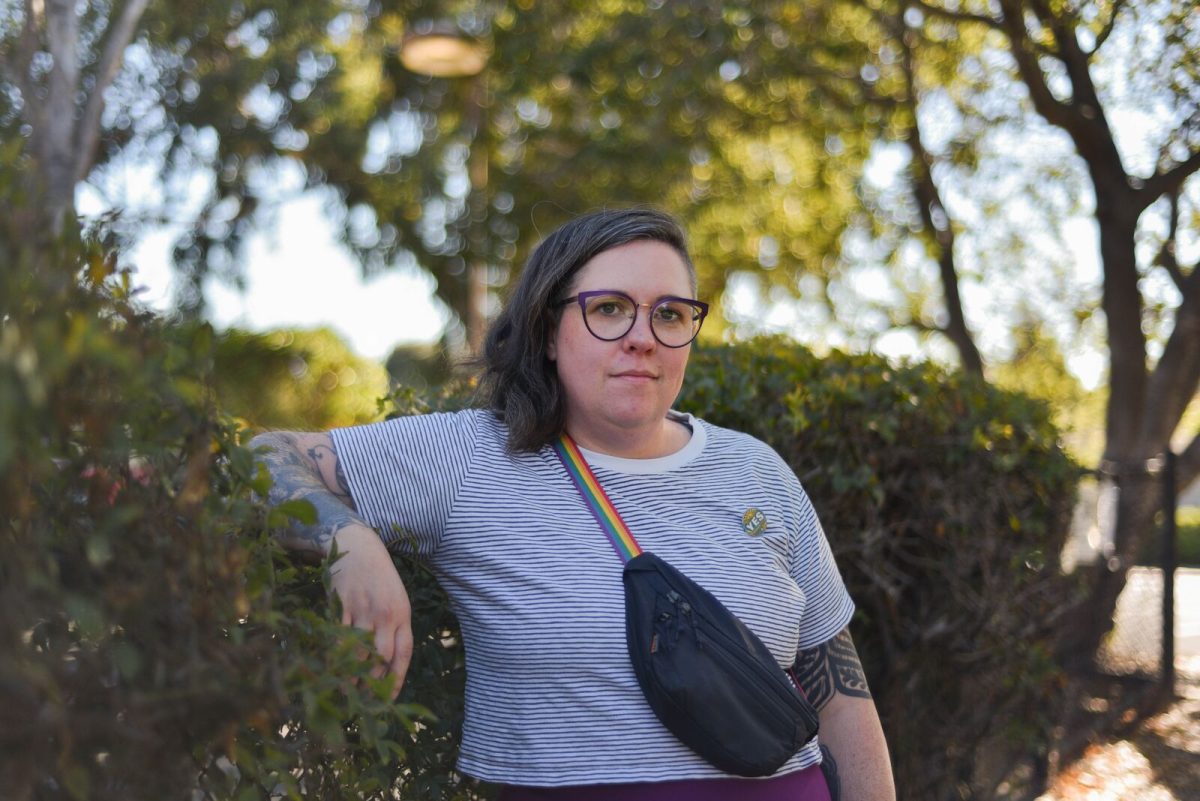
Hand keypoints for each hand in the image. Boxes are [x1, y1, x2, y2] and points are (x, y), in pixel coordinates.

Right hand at [329, 525, 412, 698]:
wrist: (359, 545)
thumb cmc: (378, 577)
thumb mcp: (394, 599)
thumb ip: (392, 627)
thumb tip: (383, 663)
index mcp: (403, 614)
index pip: (404, 653)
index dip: (396, 679)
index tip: (389, 701)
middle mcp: (386, 614)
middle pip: (381, 656)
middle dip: (372, 683)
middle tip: (363, 703)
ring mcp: (364, 608)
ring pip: (359, 649)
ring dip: (352, 674)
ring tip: (345, 693)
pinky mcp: (344, 604)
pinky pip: (339, 635)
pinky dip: (336, 654)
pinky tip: (331, 668)